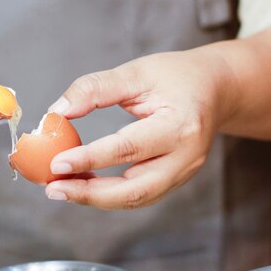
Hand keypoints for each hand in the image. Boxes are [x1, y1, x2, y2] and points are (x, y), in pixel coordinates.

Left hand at [44, 50, 233, 208]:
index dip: (90, 159)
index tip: (57, 163)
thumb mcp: (137, 72)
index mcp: (180, 125)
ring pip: (136, 198)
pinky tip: (84, 185)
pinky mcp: (176, 179)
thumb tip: (56, 111)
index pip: (128, 148)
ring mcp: (183, 173)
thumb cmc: (178, 76)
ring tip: (62, 188)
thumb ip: (95, 88)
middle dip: (90, 194)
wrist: (216, 88)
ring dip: (96, 198)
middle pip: (135, 189)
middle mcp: (186, 157)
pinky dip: (109, 194)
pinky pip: (140, 195)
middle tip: (54, 188)